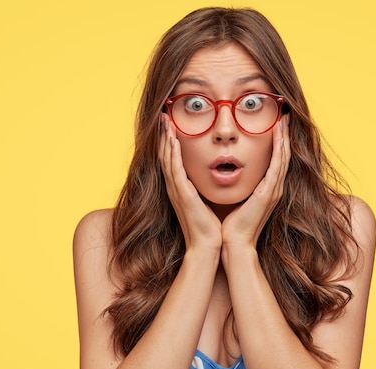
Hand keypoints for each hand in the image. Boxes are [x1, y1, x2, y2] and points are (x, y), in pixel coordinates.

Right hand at [158, 114, 221, 251]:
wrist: (207, 246)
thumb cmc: (209, 226)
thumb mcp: (205, 201)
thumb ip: (203, 188)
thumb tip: (213, 175)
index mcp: (180, 188)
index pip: (171, 158)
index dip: (168, 140)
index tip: (170, 122)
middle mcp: (174, 187)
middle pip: (164, 154)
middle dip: (163, 134)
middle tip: (162, 114)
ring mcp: (176, 190)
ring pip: (166, 158)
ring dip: (164, 138)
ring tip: (164, 120)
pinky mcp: (182, 195)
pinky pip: (174, 170)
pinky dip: (172, 153)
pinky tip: (172, 140)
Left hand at [221, 114, 290, 249]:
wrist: (233, 244)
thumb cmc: (232, 225)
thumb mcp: (237, 199)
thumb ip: (239, 186)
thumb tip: (229, 172)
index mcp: (267, 189)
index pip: (275, 159)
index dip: (278, 141)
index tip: (276, 123)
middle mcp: (274, 188)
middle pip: (283, 155)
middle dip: (284, 134)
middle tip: (285, 115)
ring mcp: (273, 191)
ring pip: (283, 158)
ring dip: (284, 137)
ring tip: (284, 119)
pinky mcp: (268, 194)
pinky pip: (277, 168)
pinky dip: (279, 151)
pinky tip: (280, 137)